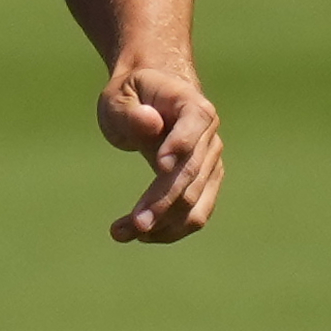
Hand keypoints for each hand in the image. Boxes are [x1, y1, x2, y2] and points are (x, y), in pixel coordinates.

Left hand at [97, 55, 222, 245]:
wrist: (151, 100)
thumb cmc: (132, 95)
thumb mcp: (120, 96)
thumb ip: (131, 112)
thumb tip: (151, 124)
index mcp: (194, 108)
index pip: (192, 128)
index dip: (179, 146)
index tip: (160, 165)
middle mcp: (209, 138)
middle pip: (190, 175)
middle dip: (161, 202)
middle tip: (131, 224)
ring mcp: (210, 164)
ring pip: (194, 204)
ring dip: (162, 224)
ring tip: (121, 233)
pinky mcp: (204, 186)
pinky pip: (194, 215)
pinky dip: (169, 230)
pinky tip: (139, 235)